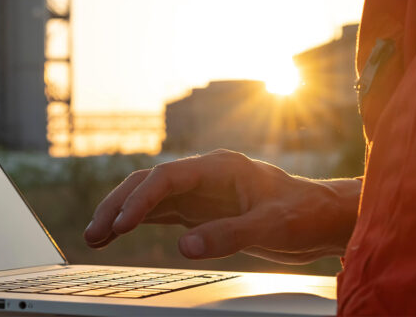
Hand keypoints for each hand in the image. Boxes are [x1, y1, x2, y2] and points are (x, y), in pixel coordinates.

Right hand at [82, 149, 360, 262]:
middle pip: (148, 182)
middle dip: (118, 205)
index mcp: (219, 168)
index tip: (123, 225)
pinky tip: (115, 234)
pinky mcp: (198, 210)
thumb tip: (184, 247)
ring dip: (120, 213)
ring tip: (94, 237)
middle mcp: (202, 175)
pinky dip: (135, 222)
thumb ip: (228, 235)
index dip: (141, 199)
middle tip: (95, 232)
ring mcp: (198, 192)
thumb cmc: (302, 215)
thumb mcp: (270, 228)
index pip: (167, 177)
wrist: (321, 217)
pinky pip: (158, 212)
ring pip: (148, 196)